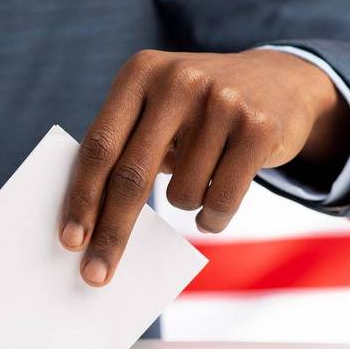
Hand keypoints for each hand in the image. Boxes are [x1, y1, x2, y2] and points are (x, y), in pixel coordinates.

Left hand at [60, 49, 349, 286]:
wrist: (280, 82)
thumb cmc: (194, 111)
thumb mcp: (155, 108)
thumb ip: (123, 148)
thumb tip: (89, 227)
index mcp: (139, 73)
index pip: (99, 145)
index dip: (81, 196)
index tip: (68, 241)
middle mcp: (177, 81)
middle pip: (132, 175)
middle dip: (112, 233)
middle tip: (96, 275)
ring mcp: (221, 101)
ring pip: (182, 195)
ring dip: (185, 205)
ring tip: (199, 177)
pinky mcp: (258, 128)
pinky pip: (221, 202)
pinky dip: (212, 218)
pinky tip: (215, 203)